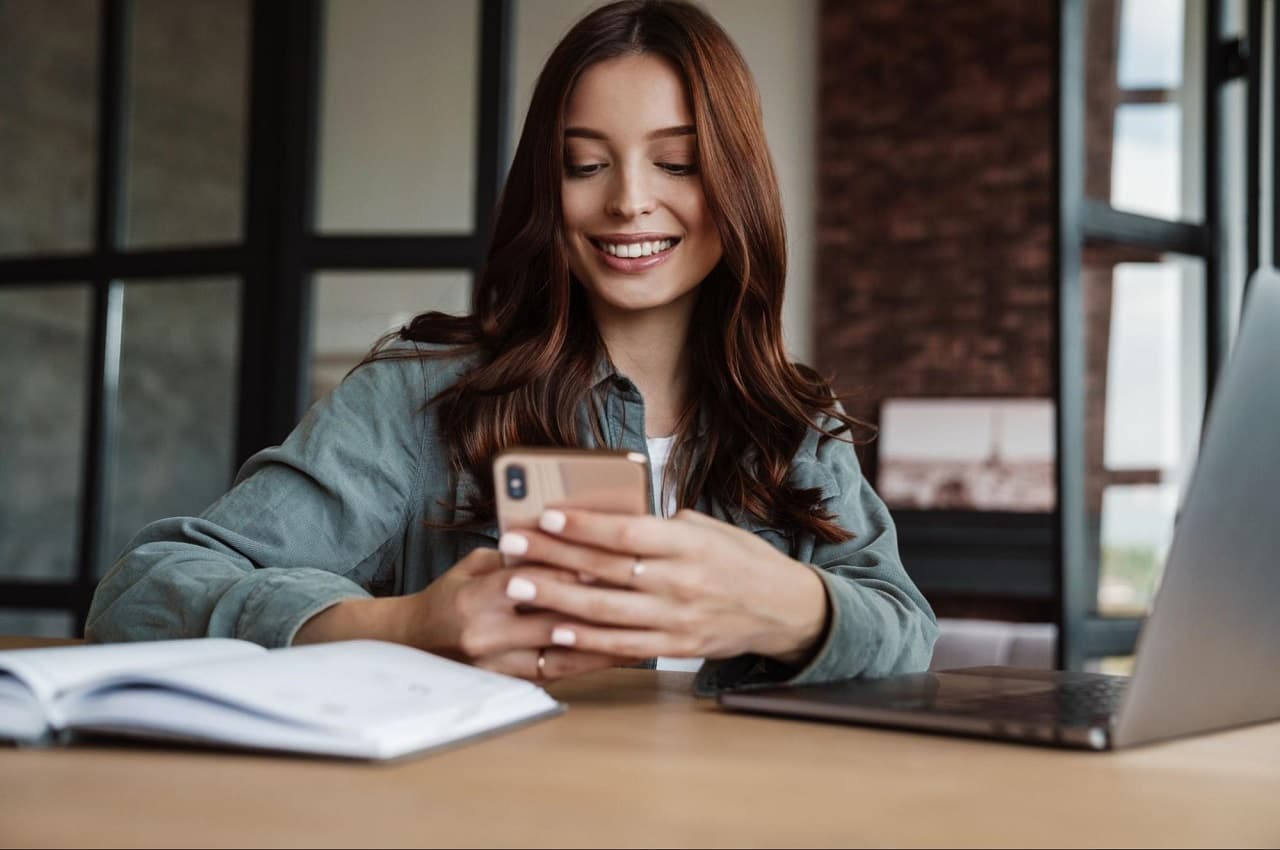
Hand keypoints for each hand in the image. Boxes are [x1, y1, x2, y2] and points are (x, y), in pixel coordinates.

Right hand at [294, 547, 629, 681]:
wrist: (412, 644)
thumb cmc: (448, 597)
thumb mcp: (472, 566)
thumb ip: (514, 557)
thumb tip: (562, 540)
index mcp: (475, 598)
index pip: (530, 580)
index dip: (569, 570)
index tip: (605, 559)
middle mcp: (485, 635)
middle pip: (551, 618)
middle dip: (595, 604)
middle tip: (635, 593)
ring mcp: (495, 666)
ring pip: (559, 652)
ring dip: (600, 640)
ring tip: (639, 628)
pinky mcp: (505, 684)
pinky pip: (554, 674)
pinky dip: (586, 663)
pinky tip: (615, 654)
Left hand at [495, 508, 829, 665]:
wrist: (784, 609)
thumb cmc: (740, 560)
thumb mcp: (708, 530)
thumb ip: (661, 526)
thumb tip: (609, 517)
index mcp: (688, 545)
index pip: (627, 533)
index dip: (584, 525)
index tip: (545, 514)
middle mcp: (682, 582)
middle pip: (606, 569)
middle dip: (552, 555)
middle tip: (511, 544)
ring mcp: (678, 619)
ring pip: (607, 610)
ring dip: (557, 598)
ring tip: (518, 585)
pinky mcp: (676, 647)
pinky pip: (624, 646)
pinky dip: (589, 640)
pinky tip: (556, 631)